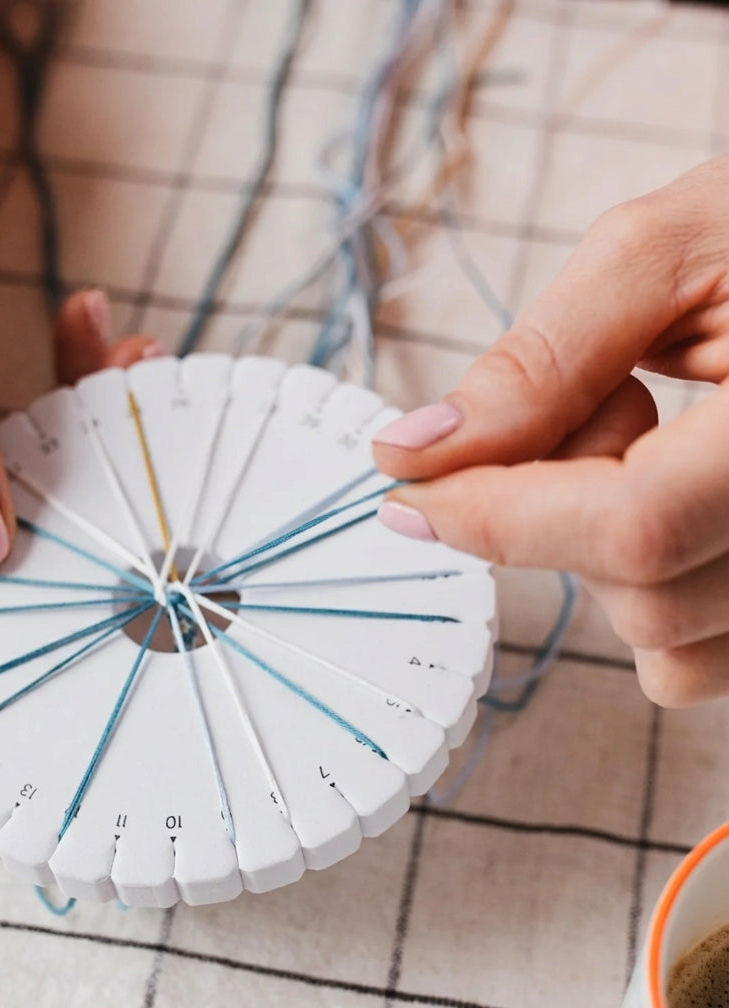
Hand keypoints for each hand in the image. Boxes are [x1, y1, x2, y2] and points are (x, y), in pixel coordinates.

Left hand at [372, 155, 728, 706]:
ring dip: (609, 556)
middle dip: (562, 512)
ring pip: (673, 647)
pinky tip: (674, 501)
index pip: (633, 525)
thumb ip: (539, 362)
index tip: (408, 494)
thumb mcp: (666, 250)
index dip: (495, 517)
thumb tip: (415, 451)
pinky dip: (651, 591)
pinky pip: (707, 658)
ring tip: (659, 444)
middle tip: (599, 406)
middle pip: (644, 592)